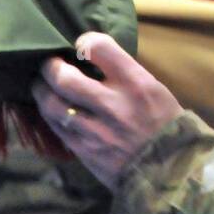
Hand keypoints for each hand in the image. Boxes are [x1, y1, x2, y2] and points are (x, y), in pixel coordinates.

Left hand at [32, 32, 182, 189]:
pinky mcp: (86, 152)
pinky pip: (57, 129)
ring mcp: (97, 131)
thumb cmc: (165, 124)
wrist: (171, 171)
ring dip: (41, 92)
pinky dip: (49, 115)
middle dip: (50, 67)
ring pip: (52, 105)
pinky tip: (51, 109)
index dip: (85, 41)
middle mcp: (114, 105)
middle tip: (49, 65)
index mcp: (136, 84)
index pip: (99, 47)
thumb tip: (92, 57)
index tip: (81, 47)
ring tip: (42, 86)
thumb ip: (124, 73)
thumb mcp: (154, 89)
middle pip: (64, 78)